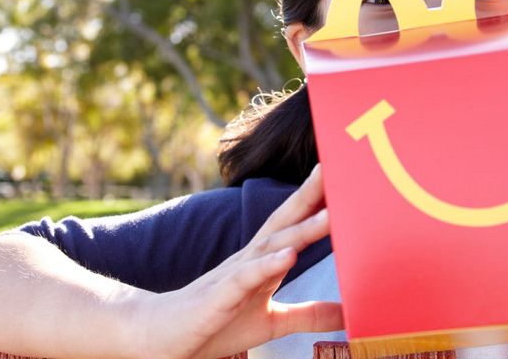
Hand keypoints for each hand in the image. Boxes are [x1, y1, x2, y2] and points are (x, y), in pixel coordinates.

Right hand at [127, 164, 342, 358]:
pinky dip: (266, 265)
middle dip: (310, 196)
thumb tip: (347, 312)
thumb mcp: (271, 322)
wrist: (161, 336)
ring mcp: (232, 276)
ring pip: (270, 247)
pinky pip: (245, 278)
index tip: (343, 178)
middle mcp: (247, 260)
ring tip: (330, 215)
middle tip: (336, 170)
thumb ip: (308, 315)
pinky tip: (289, 256)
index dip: (316, 202)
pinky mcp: (218, 298)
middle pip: (283, 223)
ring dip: (300, 229)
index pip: (292, 225)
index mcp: (260, 261)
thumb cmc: (213, 324)